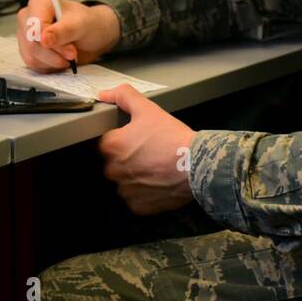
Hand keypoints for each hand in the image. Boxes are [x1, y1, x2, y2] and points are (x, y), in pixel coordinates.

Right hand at [15, 0, 120, 72]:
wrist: (91, 36)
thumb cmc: (86, 24)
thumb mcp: (81, 24)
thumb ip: (64, 30)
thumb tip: (45, 38)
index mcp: (38, 4)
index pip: (34, 24)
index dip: (49, 39)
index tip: (69, 49)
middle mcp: (28, 19)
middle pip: (31, 43)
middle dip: (56, 52)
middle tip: (73, 53)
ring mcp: (26, 37)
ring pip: (32, 57)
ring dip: (54, 61)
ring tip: (69, 55)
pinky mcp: (29, 52)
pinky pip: (34, 65)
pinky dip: (51, 66)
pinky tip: (61, 59)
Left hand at [97, 84, 195, 214]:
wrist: (197, 165)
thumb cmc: (172, 137)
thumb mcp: (148, 109)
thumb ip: (124, 96)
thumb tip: (105, 94)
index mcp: (111, 146)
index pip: (107, 141)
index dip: (123, 138)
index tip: (138, 138)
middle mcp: (113, 170)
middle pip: (114, 162)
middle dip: (128, 158)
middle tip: (150, 151)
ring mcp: (125, 190)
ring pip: (125, 181)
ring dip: (136, 175)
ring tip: (156, 166)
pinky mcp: (137, 206)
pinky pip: (136, 198)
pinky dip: (145, 192)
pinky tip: (158, 181)